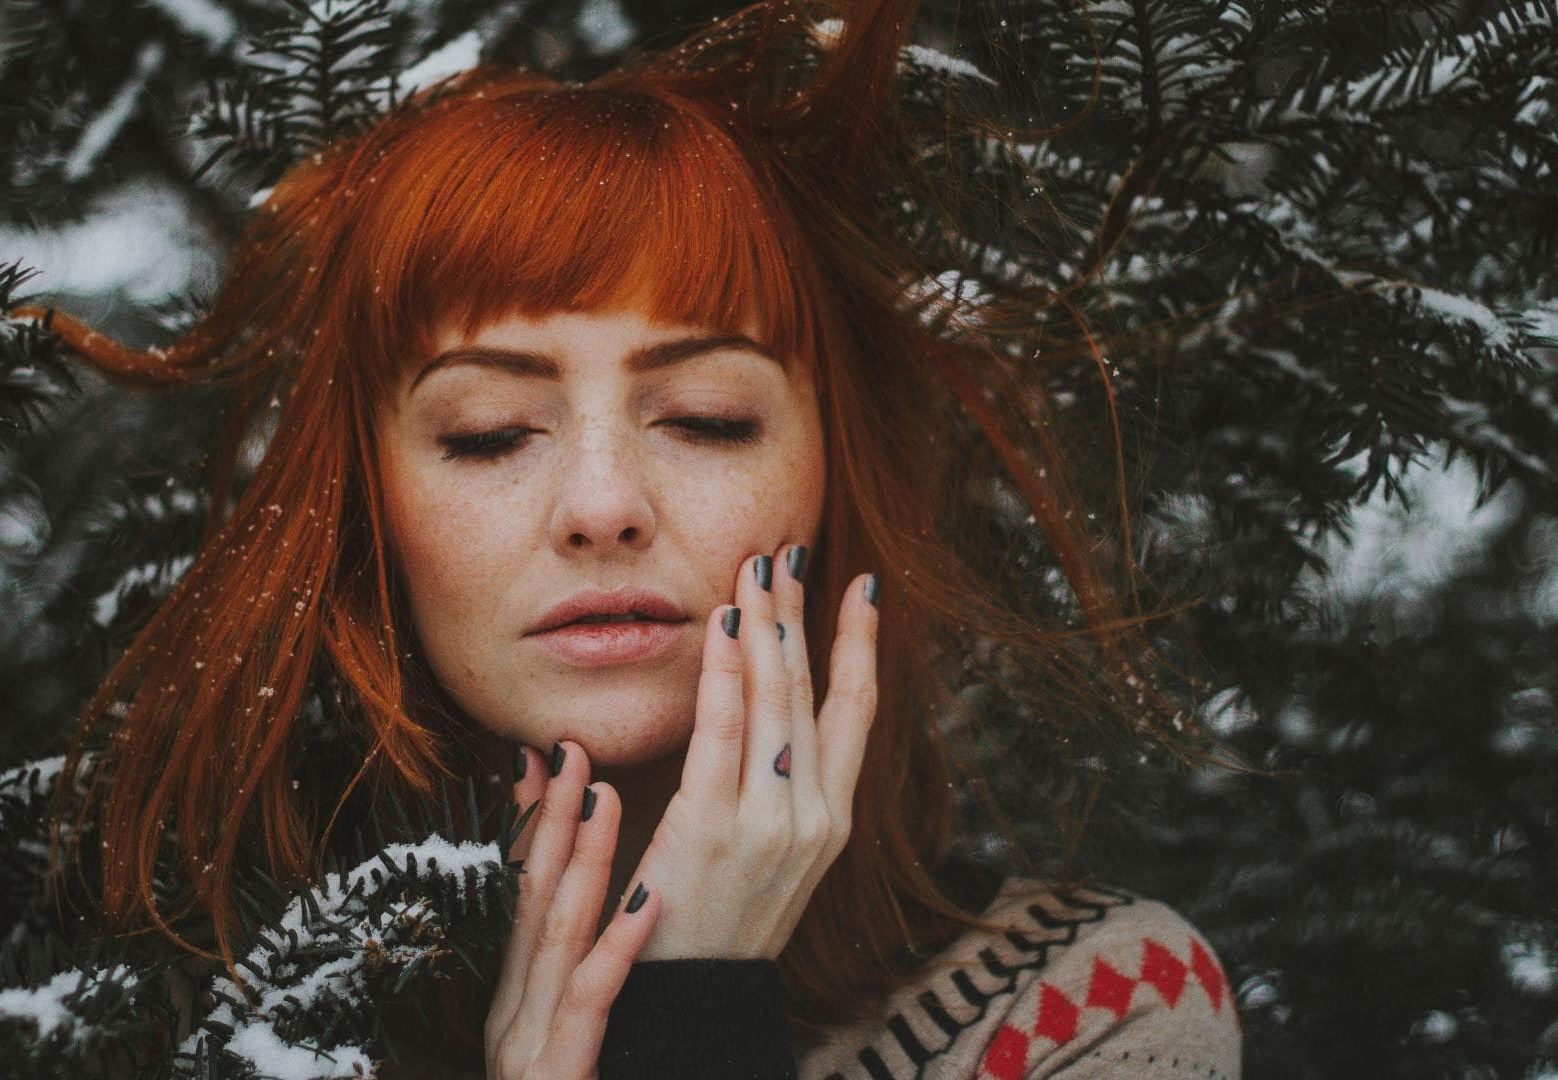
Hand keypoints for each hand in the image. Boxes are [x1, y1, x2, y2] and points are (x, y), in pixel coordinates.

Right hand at [486, 742, 660, 1079]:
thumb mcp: (550, 1042)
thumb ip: (561, 985)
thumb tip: (569, 913)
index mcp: (515, 998)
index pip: (523, 895)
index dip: (530, 825)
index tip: (539, 755)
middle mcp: (515, 1010)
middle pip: (533, 897)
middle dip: (549, 817)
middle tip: (568, 746)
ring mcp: (531, 1040)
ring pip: (557, 933)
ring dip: (581, 859)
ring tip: (604, 794)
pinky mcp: (559, 1073)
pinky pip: (590, 1001)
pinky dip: (616, 947)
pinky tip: (648, 900)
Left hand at [630, 545, 879, 959]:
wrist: (694, 1002)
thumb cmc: (719, 923)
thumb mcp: (772, 860)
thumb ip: (777, 793)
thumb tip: (773, 729)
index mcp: (834, 821)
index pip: (858, 712)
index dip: (861, 645)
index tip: (863, 586)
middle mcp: (815, 816)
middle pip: (811, 691)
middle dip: (797, 614)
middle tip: (785, 551)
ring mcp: (771, 821)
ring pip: (774, 701)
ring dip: (764, 625)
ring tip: (756, 568)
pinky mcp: (717, 827)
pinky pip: (723, 731)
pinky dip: (724, 672)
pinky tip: (721, 624)